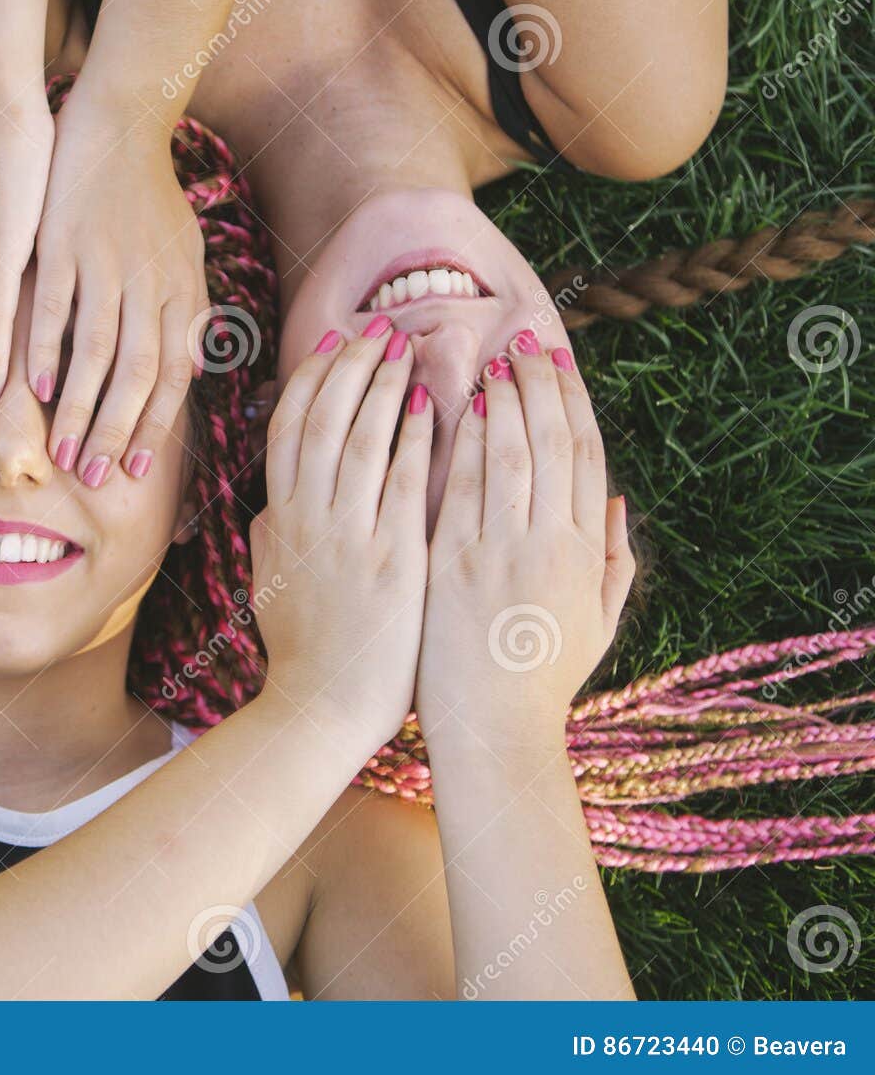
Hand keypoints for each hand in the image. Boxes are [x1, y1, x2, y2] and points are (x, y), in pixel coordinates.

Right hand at [28, 88, 206, 486]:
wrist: (120, 125)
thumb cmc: (150, 199)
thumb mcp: (184, 257)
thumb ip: (186, 314)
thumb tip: (190, 372)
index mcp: (181, 292)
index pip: (173, 375)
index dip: (155, 427)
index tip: (134, 471)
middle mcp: (151, 283)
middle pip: (137, 375)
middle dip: (114, 432)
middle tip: (89, 476)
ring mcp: (108, 263)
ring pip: (96, 351)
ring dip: (78, 409)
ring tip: (59, 450)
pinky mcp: (66, 242)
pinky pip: (55, 308)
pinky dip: (44, 352)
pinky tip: (32, 389)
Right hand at [252, 321, 431, 751]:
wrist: (320, 711)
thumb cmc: (301, 654)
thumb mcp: (269, 586)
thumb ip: (272, 539)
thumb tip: (272, 505)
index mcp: (280, 522)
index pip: (289, 429)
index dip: (312, 380)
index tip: (336, 345)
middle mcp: (308, 520)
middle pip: (324, 420)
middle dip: (351, 366)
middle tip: (379, 328)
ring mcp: (348, 539)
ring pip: (360, 440)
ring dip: (384, 386)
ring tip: (409, 347)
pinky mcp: (390, 562)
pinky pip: (402, 485)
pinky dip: (413, 440)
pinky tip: (432, 407)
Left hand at [416, 329, 634, 758]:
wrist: (495, 734)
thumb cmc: (542, 682)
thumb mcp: (598, 624)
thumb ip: (615, 561)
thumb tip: (618, 501)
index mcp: (586, 554)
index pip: (585, 458)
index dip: (574, 405)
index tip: (561, 364)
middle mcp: (551, 544)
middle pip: (552, 443)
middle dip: (539, 385)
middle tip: (525, 340)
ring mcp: (503, 553)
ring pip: (511, 455)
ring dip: (504, 400)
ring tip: (494, 358)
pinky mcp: (456, 566)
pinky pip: (463, 490)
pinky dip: (466, 445)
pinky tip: (459, 408)